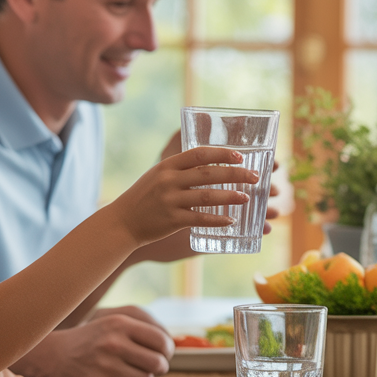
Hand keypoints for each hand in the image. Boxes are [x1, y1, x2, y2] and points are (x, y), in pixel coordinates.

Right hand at [15, 306, 174, 376]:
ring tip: (132, 368)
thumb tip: (172, 344)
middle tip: (154, 364)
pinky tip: (118, 376)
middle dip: (161, 366)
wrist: (55, 357)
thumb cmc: (92, 339)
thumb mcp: (114, 322)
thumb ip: (143, 329)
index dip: (168, 349)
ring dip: (144, 376)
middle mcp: (113, 344)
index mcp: (120, 324)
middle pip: (158, 362)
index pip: (162, 340)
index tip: (164, 352)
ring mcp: (106, 366)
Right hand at [156, 129, 281, 237]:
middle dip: (235, 174)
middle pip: (209, 173)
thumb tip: (213, 165)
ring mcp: (170, 200)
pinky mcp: (172, 220)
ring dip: (230, 196)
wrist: (122, 222)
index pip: (199, 154)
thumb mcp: (158, 176)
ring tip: (247, 197)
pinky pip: (200, 219)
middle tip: (255, 177)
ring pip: (207, 196)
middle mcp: (169, 180)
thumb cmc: (144, 197)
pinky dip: (217, 219)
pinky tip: (231, 220)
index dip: (222, 154)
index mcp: (167, 165)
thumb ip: (181, 170)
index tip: (241, 156)